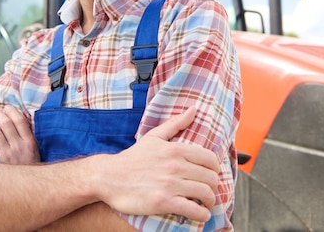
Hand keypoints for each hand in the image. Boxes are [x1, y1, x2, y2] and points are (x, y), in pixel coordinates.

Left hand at [0, 106, 40, 163]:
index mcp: (29, 141)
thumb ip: (28, 133)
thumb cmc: (32, 160)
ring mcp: (8, 153)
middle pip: (6, 124)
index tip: (7, 107)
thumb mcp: (35, 146)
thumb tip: (18, 117)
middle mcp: (19, 146)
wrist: (28, 181)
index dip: (12, 111)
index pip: (20, 121)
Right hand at [98, 107, 219, 222]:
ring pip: (205, 194)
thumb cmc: (132, 158)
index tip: (210, 176)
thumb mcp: (154, 136)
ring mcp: (170, 184)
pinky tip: (200, 215)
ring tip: (205, 204)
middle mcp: (176, 165)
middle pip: (211, 178)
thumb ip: (176, 123)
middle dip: (213, 187)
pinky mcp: (164, 202)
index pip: (210, 159)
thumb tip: (194, 109)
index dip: (215, 170)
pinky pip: (193, 210)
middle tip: (208, 192)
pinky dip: (201, 215)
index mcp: (176, 149)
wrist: (108, 177)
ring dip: (209, 202)